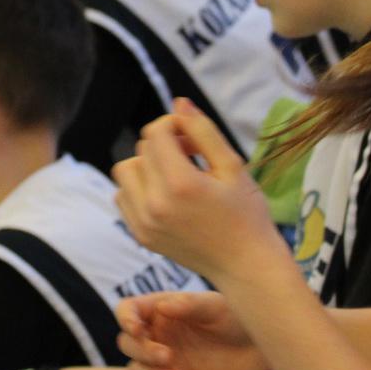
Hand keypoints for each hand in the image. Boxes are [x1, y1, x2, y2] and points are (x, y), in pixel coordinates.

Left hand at [113, 99, 285, 278]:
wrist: (246, 267)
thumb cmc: (247, 214)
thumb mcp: (232, 166)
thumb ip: (202, 131)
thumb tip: (178, 102)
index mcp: (180, 183)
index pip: (156, 132)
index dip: (174, 125)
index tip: (194, 137)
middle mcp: (155, 204)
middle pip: (142, 149)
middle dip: (164, 144)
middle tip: (193, 156)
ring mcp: (144, 223)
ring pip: (126, 171)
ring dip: (147, 165)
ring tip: (176, 175)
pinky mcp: (141, 236)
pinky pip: (123, 196)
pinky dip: (138, 189)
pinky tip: (165, 195)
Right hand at [116, 291, 265, 369]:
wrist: (259, 348)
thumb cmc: (236, 317)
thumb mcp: (214, 306)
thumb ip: (188, 304)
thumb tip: (162, 307)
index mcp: (160, 308)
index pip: (127, 310)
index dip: (125, 319)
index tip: (137, 330)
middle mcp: (157, 334)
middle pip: (127, 344)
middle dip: (142, 352)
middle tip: (169, 356)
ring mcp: (164, 361)